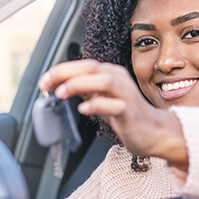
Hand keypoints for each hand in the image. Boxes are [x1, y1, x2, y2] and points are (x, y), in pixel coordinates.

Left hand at [38, 60, 188, 170]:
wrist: (154, 132)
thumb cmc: (128, 115)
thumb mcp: (102, 98)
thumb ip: (85, 89)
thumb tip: (60, 84)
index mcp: (111, 74)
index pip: (84, 65)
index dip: (62, 70)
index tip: (45, 80)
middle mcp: (119, 80)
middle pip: (92, 68)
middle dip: (66, 73)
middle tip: (47, 83)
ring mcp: (126, 95)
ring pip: (104, 81)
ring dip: (80, 84)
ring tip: (62, 93)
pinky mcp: (131, 112)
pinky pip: (115, 105)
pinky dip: (97, 105)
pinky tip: (84, 109)